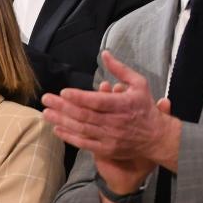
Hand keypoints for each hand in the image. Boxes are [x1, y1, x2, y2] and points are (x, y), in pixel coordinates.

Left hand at [41, 52, 182, 171]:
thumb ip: (120, 69)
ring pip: (82, 129)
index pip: (98, 101)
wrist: (156, 137)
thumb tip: (105, 53)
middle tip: (46, 99)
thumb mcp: (139, 84)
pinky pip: (85, 143)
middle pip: (84, 115)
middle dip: (63, 107)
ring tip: (46, 113)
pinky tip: (57, 129)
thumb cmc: (145, 107)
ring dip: (62, 121)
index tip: (63, 92)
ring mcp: (110, 137)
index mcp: (123, 104)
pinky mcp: (107, 149)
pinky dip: (69, 137)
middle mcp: (115, 122)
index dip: (79, 97)